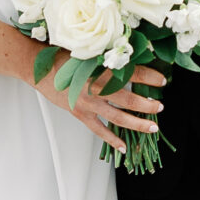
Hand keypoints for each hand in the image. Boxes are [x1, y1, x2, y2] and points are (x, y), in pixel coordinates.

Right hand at [37, 59, 166, 155]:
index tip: (162, 80)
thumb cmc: (62, 56)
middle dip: (147, 104)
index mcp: (100, 69)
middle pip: (128, 99)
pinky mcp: (79, 114)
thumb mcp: (88, 51)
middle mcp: (96, 88)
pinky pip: (99, 130)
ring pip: (118, 117)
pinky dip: (111, 139)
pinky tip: (123, 147)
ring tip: (152, 127)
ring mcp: (88, 103)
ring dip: (137, 123)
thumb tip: (132, 58)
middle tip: (161, 107)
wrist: (38, 68)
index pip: (132, 73)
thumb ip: (107, 57)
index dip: (149, 77)